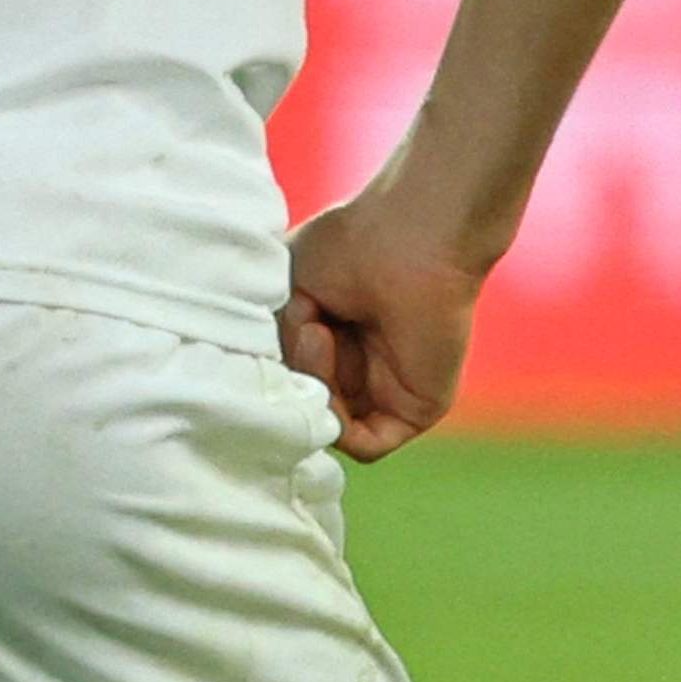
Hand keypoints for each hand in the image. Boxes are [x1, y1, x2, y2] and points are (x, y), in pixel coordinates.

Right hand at [278, 184, 491, 461]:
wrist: (407, 236)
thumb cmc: (349, 246)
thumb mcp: (286, 293)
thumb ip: (276, 344)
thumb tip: (276, 385)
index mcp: (333, 344)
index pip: (292, 384)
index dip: (271, 370)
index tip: (265, 333)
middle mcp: (360, 372)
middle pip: (307, 406)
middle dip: (291, 374)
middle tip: (299, 319)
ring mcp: (387, 393)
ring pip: (329, 426)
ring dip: (312, 387)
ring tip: (317, 326)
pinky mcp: (415, 410)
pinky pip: (365, 445)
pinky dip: (338, 415)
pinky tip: (331, 350)